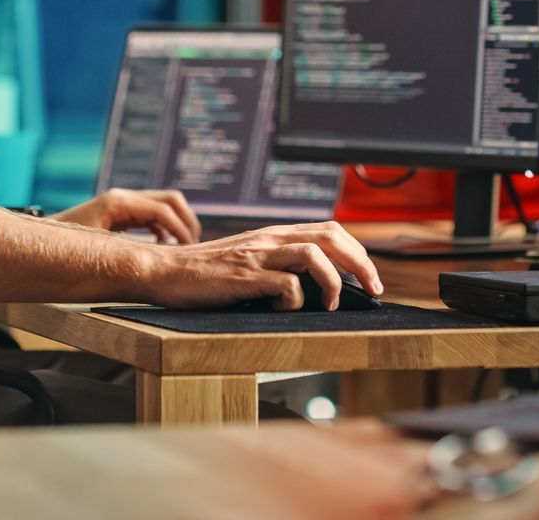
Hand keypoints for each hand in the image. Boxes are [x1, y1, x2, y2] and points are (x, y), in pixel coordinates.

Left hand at [53, 188, 201, 243]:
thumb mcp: (99, 250)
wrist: (40, 244)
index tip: (190, 251)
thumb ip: (130, 250)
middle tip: (193, 247)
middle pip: (171, 199)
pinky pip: (153, 214)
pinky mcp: (122, 212)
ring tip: (183, 248)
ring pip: (165, 204)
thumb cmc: (64, 248)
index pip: (163, 208)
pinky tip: (163, 245)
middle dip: (187, 222)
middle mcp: (124, 198)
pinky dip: (165, 227)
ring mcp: (123, 203)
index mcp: (119, 202)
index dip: (181, 229)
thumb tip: (161, 256)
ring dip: (178, 223)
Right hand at [140, 221, 384, 310]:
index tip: (370, 277)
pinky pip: (285, 283)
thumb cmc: (204, 274)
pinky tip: (284, 309)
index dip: (357, 251)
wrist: (164, 271)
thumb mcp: (247, 260)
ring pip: (313, 254)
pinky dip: (295, 299)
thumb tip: (314, 288)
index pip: (329, 229)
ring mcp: (257, 254)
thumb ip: (276, 264)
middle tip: (374, 288)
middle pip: (331, 236)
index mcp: (273, 234)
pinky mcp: (244, 275)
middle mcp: (269, 238)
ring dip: (334, 281)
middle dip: (361, 262)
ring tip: (334, 304)